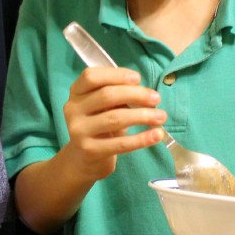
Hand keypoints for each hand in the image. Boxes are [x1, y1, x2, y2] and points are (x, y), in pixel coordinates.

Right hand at [60, 66, 166, 183]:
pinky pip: (120, 143)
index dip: (116, 74)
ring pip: (115, 118)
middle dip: (136, 94)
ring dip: (143, 116)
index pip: (91, 76)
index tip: (138, 79)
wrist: (83, 159)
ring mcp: (79, 130)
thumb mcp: (103, 106)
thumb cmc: (99, 126)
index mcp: (76, 92)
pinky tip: (157, 135)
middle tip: (156, 99)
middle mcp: (73, 109)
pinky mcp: (89, 150)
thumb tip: (146, 94)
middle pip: (106, 95)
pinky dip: (142, 139)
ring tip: (161, 117)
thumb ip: (117, 96)